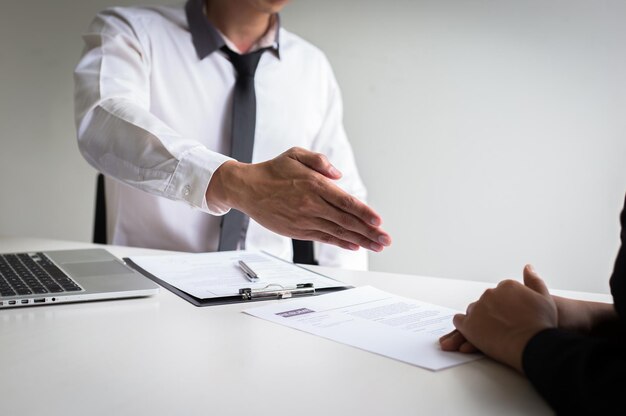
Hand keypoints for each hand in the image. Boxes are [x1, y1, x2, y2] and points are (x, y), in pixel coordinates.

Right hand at [206, 147, 391, 251]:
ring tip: (376, 245)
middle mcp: (311, 204)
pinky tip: (354, 245)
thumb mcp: (295, 154)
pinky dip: (340, 243)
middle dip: (369, 231)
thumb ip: (319, 161)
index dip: (364, 213)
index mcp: (314, 185)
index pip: (345, 201)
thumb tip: (339, 176)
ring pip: (338, 232)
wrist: (247, 188)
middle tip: (386, 239)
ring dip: (360, 240)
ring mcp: (305, 219)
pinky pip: (324, 238)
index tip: (379, 221)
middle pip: (346, 221)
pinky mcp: (298, 230)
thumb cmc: (273, 171)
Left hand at [440, 265, 557, 371]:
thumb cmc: (541, 325)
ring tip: (491, 333)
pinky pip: (459, 321)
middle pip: (486, 302)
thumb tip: (528, 267)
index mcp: (506, 286)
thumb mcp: (545, 298)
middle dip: (492, 313)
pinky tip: (473, 333)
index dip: (506, 307)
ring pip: (474, 311)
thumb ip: (534, 280)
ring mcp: (478, 308)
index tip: (512, 317)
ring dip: (479, 319)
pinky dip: (464, 326)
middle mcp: (489, 293)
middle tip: (503, 327)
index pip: (500, 293)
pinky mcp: (468, 324)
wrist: (534, 345)